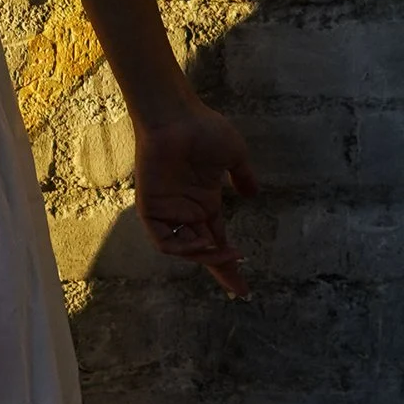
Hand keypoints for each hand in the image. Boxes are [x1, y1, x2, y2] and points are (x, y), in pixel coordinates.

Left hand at [128, 76, 256, 295]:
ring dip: (203, 257)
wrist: (177, 115)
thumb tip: (253, 193)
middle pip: (202, 251)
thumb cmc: (204, 129)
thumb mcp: (233, 154)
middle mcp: (185, 210)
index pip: (217, 240)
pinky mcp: (150, 207)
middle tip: (238, 287)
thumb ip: (242, 176)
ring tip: (222, 254)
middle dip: (219, 270)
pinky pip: (163, 240)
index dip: (229, 263)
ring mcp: (168, 209)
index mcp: (204, 201)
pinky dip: (180, 248)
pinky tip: (200, 244)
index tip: (243, 288)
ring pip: (182, 250)